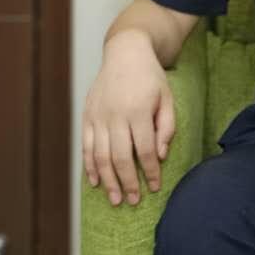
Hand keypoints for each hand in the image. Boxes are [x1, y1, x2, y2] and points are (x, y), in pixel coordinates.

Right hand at [81, 31, 174, 207]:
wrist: (125, 52)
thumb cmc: (150, 77)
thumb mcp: (167, 98)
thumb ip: (166, 128)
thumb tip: (159, 156)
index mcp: (137, 111)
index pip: (144, 150)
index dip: (149, 172)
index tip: (154, 187)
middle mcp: (115, 115)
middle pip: (120, 158)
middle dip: (128, 183)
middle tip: (133, 201)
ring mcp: (98, 116)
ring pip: (100, 156)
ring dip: (107, 180)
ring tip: (115, 199)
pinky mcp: (87, 115)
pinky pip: (86, 146)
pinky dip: (89, 165)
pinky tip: (95, 181)